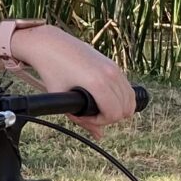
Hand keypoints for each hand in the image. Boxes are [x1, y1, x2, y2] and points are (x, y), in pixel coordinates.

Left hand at [10, 27, 136, 135]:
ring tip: (98, 107)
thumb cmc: (53, 72)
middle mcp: (110, 74)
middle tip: (91, 113)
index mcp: (98, 83)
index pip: (114, 114)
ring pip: (130, 99)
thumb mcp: (64, 100)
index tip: (85, 117)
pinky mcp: (113, 64)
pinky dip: (119, 97)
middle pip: (126, 109)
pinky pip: (126, 87)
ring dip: (117, 107)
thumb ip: (83, 121)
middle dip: (110, 116)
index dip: (100, 122)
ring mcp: (114, 67)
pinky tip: (102, 98)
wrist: (50, 45)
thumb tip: (99, 135)